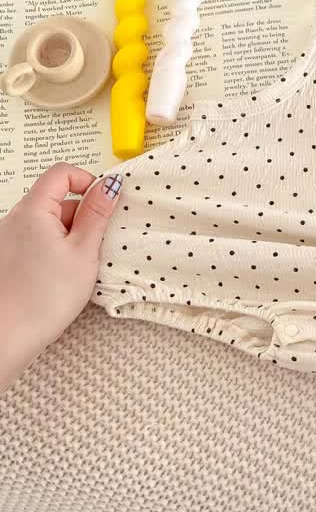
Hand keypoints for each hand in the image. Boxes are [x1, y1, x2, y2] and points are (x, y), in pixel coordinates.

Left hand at [0, 162, 121, 391]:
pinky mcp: (10, 257)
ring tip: (81, 265)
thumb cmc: (43, 298)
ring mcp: (10, 239)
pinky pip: (40, 240)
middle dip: (83, 215)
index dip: (88, 180)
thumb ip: (97, 214)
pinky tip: (66, 275)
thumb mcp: (84, 251)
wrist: (8, 337)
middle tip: (98, 242)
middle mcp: (15, 219)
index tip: (106, 200)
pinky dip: (58, 250)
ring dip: (72, 235)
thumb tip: (109, 185)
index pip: (61, 173)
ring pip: (50, 222)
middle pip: (57, 199)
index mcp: (33, 211)